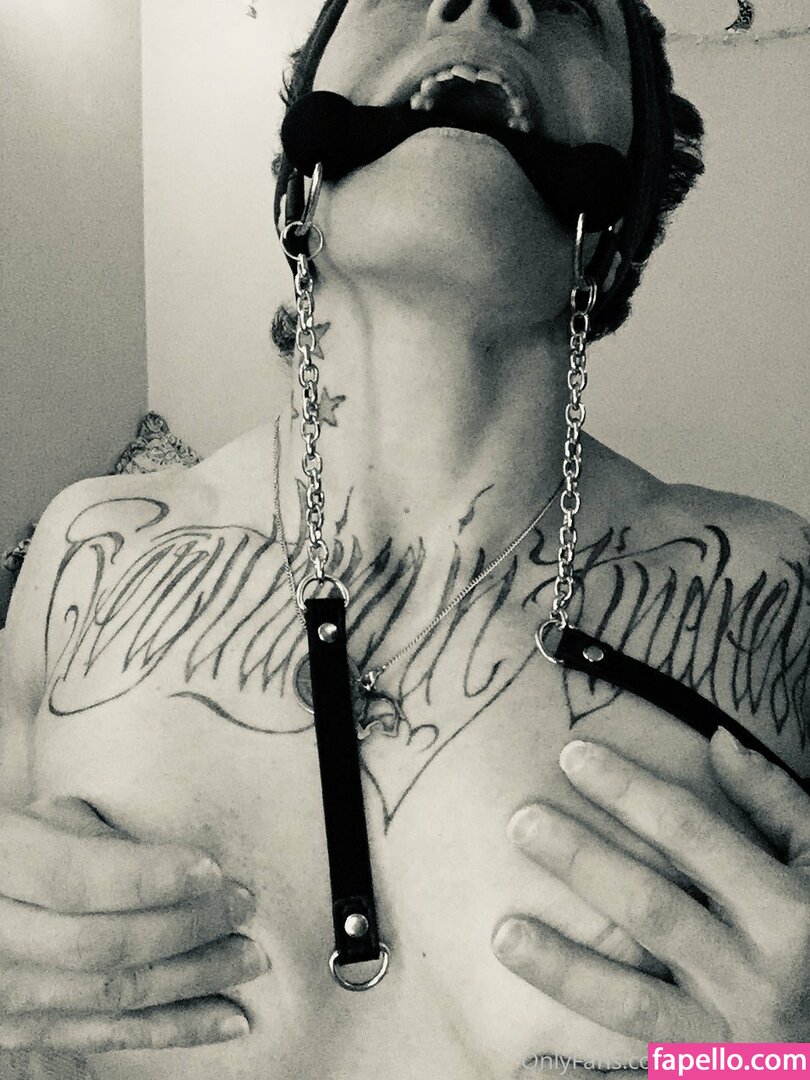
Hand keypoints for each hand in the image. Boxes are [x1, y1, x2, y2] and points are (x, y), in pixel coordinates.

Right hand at [0, 797, 268, 1051]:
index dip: (148, 877)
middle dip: (185, 927)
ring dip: (193, 979)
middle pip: (101, 944)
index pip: (74, 880)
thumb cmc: (18, 849)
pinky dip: (174, 1029)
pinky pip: (108, 1036)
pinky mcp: (22, 1036)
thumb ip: (97, 838)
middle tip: (243, 907)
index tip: (211, 870)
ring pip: (113, 994)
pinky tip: (228, 1018)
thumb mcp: (44, 822)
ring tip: (250, 957)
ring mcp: (5, 996)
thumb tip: (179, 861)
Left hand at [492, 729, 809, 1041]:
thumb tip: (719, 741)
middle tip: (521, 822)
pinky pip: (638, 1051)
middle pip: (651, 906)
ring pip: (634, 996)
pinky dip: (583, 1044)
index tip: (572, 756)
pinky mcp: (707, 1067)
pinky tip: (526, 1040)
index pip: (690, 832)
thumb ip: (775, 804)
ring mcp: (731, 1028)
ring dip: (564, 966)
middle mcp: (759, 970)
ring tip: (504, 932)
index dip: (628, 790)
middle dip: (582, 861)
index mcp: (788, 908)